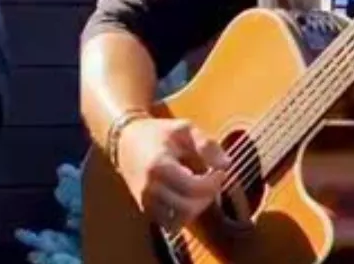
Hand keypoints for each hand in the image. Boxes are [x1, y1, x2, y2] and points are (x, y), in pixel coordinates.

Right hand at [115, 117, 229, 230]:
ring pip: (178, 220)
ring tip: (201, 191)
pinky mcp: (145, 209)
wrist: (126, 141)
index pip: (193, 187)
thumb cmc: (158, 133)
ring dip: (196, 209)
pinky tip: (188, 198)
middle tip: (213, 182)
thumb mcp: (184, 129)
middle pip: (187, 207)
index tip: (219, 172)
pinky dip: (183, 215)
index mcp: (158, 166)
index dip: (213, 183)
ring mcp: (145, 201)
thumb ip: (207, 144)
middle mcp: (149, 188)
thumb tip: (227, 165)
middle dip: (207, 197)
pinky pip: (169, 223)